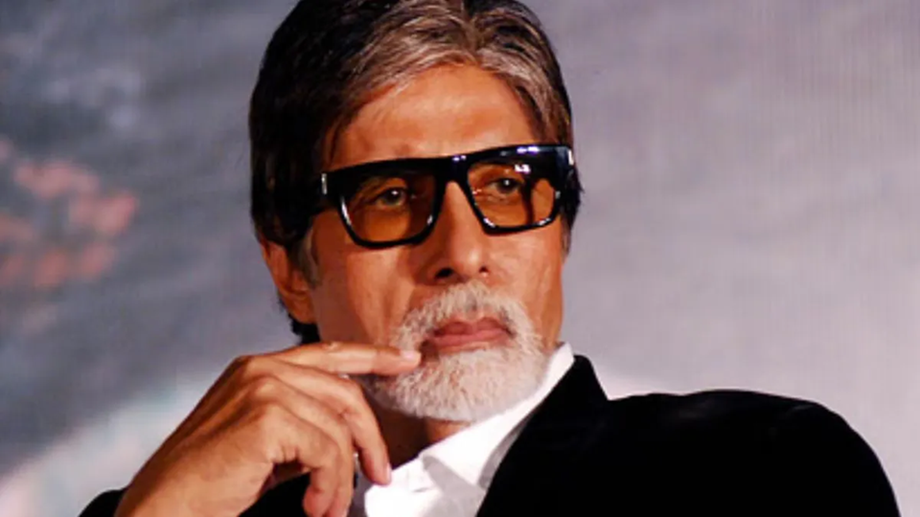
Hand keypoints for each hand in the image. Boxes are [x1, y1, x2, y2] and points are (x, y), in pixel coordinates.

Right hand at [113, 342, 420, 516]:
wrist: (162, 510)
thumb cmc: (208, 485)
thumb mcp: (265, 445)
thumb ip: (301, 425)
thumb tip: (351, 439)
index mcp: (258, 369)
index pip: (329, 353)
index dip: (374, 355)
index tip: (407, 359)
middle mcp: (261, 369)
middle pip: (346, 393)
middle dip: (371, 438)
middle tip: (380, 474)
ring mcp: (263, 388)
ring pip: (339, 430)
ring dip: (342, 478)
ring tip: (327, 507)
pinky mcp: (266, 416)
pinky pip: (327, 452)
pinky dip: (329, 487)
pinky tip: (313, 506)